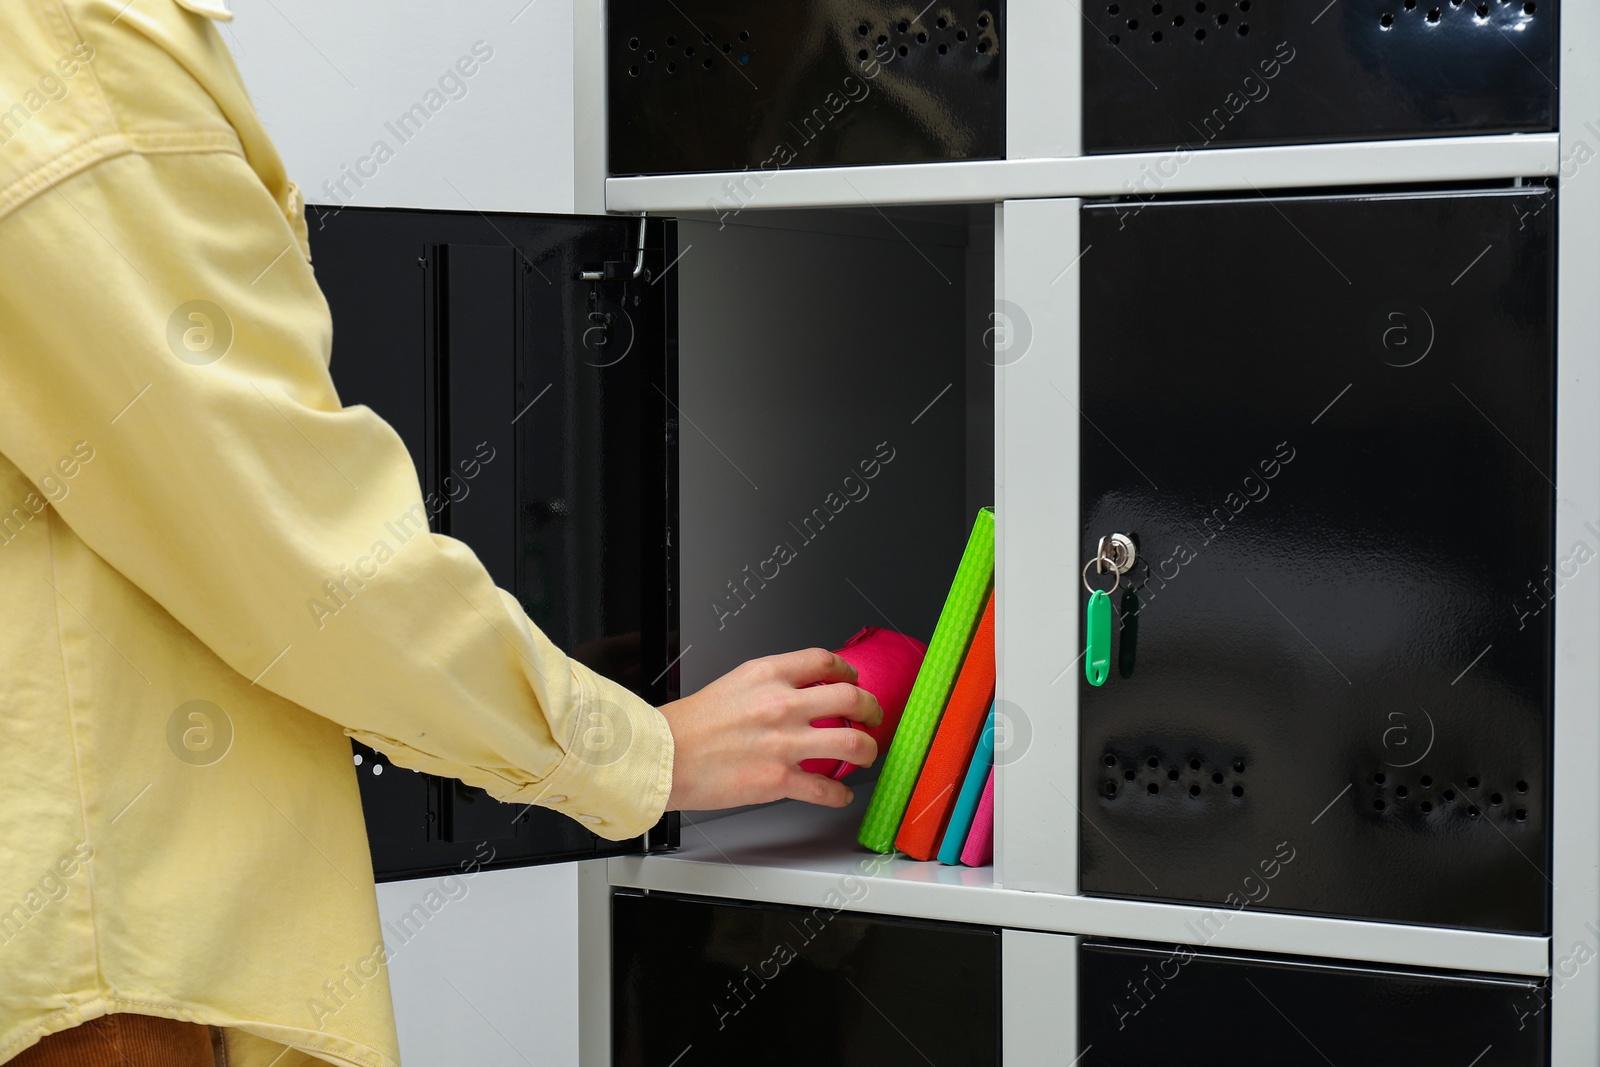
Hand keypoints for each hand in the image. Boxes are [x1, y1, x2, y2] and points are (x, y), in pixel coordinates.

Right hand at [657, 647, 883, 811]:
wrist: (665, 756)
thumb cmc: (690, 724)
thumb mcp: (734, 683)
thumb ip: (770, 684)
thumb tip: (799, 691)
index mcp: (768, 675)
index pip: (824, 661)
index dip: (847, 671)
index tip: (852, 680)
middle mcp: (782, 704)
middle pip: (851, 698)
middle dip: (871, 709)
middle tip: (872, 717)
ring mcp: (785, 743)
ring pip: (852, 743)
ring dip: (867, 750)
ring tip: (866, 754)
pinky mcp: (779, 780)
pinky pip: (827, 789)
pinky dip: (840, 794)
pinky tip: (841, 794)